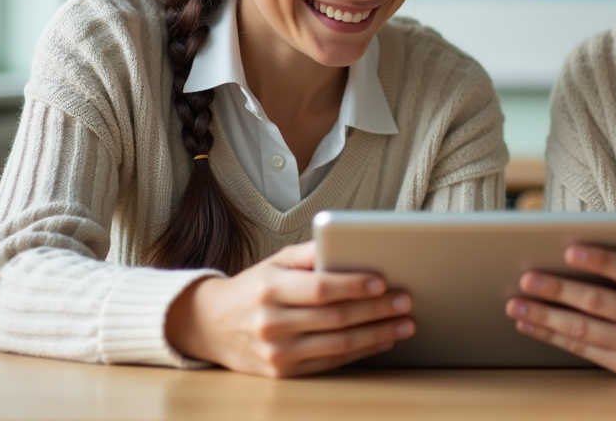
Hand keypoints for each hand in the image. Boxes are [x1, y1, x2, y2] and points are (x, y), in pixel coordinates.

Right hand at [165, 241, 414, 376]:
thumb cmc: (252, 288)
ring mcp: (277, 353)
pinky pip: (330, 363)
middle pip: (335, 318)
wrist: (210, 326)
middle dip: (376, 310)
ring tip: (404, 323)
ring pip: (337, 345)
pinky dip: (361, 352)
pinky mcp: (283, 373)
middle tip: (405, 301)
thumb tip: (346, 242)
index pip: (320, 288)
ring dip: (377, 334)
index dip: (354, 286)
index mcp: (270, 289)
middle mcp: (272, 323)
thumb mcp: (274, 262)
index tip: (383, 281)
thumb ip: (309, 254)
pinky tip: (382, 340)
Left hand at [506, 244, 615, 379]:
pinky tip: (532, 324)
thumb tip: (587, 236)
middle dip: (557, 290)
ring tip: (515, 304)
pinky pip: (586, 352)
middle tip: (525, 278)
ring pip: (585, 332)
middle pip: (599, 303)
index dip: (600, 259)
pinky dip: (554, 337)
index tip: (568, 248)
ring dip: (545, 317)